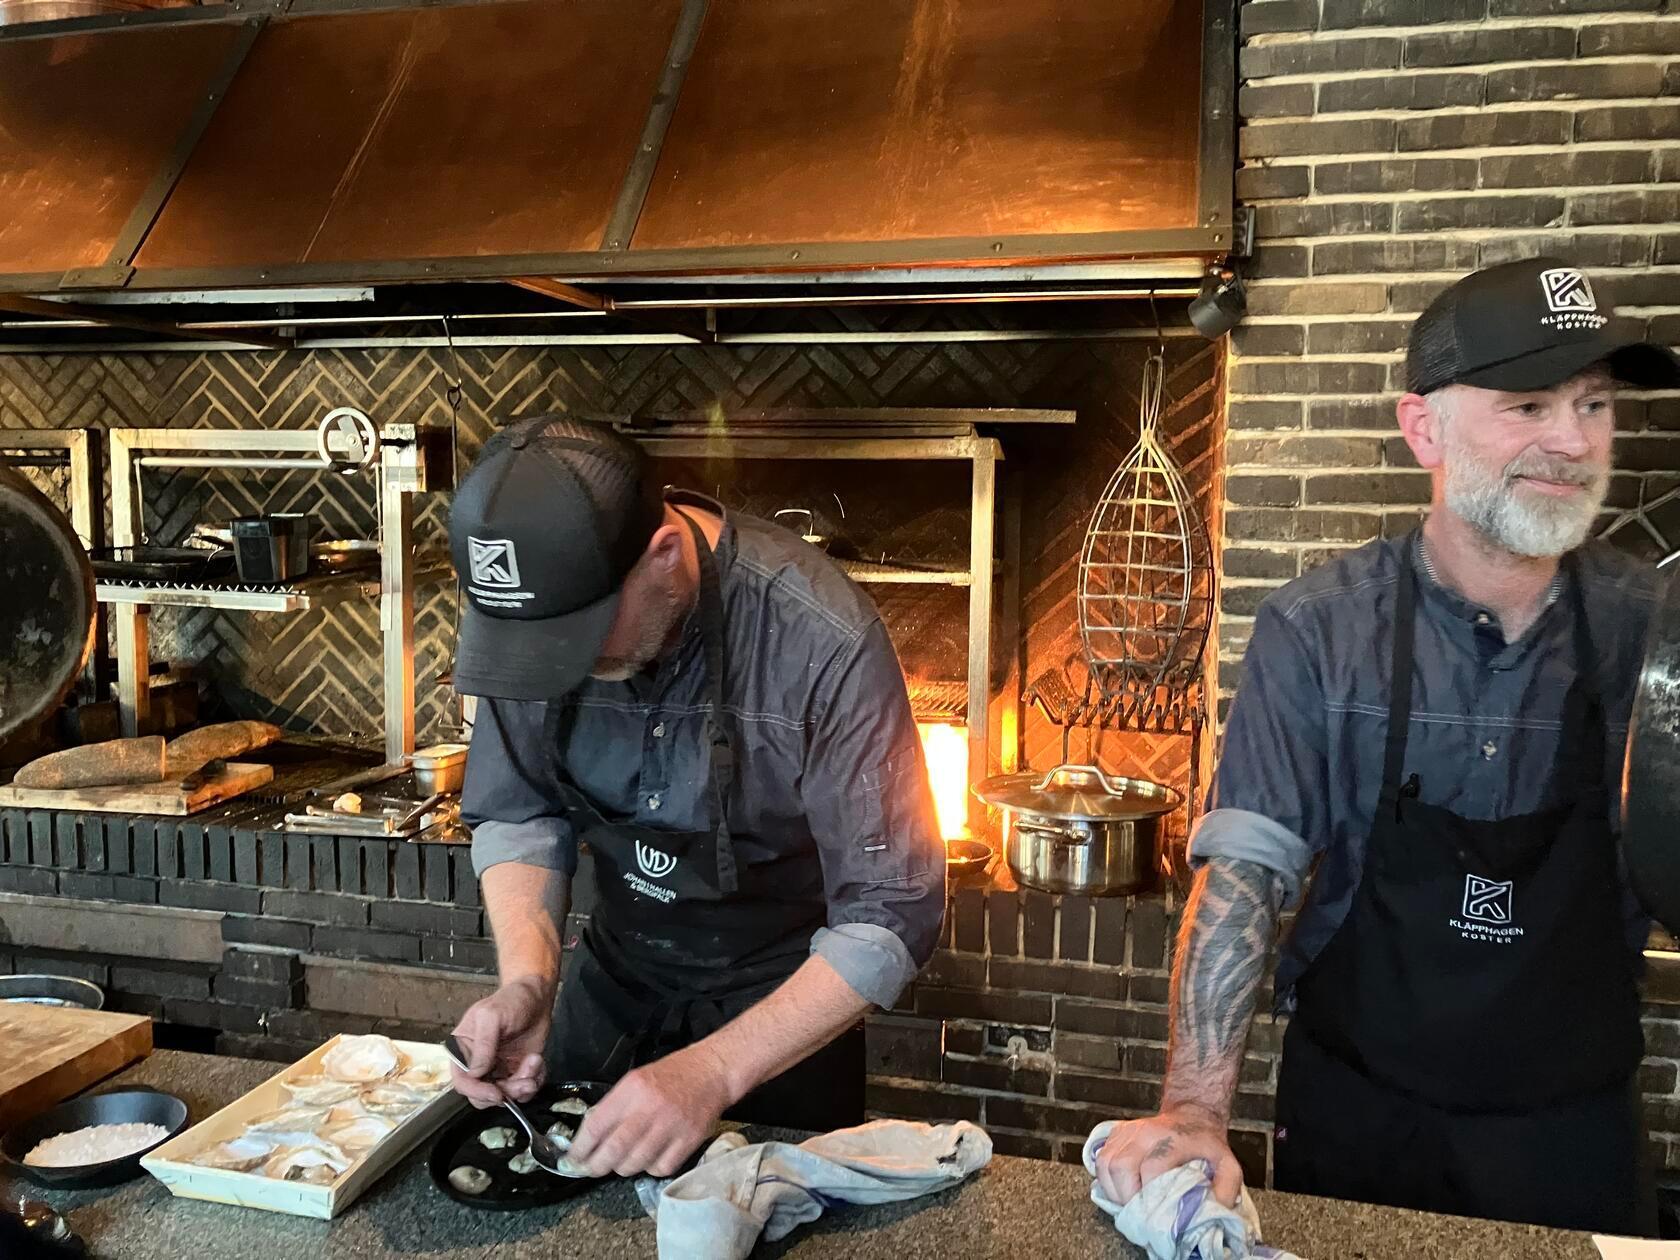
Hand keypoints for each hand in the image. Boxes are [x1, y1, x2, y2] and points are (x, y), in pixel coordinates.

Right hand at [450, 976, 552, 1107]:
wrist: (536, 998)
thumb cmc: (510, 1000)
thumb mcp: (491, 1016)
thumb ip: (483, 1044)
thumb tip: (475, 1072)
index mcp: (463, 1050)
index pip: (462, 1082)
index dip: (477, 1092)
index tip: (497, 1094)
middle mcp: (478, 1064)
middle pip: (484, 1096)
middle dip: (507, 1092)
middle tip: (526, 1081)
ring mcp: (498, 1070)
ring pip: (506, 1096)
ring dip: (524, 1085)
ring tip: (535, 1061)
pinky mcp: (517, 1072)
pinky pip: (523, 1090)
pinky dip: (535, 1080)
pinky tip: (538, 1062)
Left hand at [568, 1042, 734, 1177]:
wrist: (711, 1071)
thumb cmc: (671, 1075)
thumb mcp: (636, 1080)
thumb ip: (615, 1105)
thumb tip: (590, 1136)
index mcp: (633, 1089)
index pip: (597, 1125)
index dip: (581, 1147)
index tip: (573, 1157)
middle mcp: (650, 1108)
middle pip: (614, 1150)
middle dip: (596, 1165)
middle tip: (591, 1169)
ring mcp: (672, 1126)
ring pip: (635, 1163)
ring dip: (623, 1168)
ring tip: (623, 1161)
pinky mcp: (689, 1140)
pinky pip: (661, 1168)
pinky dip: (651, 1168)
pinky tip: (651, 1158)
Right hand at [1092, 1104, 1242, 1208]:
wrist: (1191, 1116)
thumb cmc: (1205, 1145)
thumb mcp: (1228, 1166)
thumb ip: (1225, 1191)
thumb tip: (1211, 1215)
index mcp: (1171, 1140)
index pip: (1151, 1170)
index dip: (1150, 1197)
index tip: (1157, 1215)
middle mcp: (1144, 1132)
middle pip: (1120, 1167)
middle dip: (1126, 1196)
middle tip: (1139, 1212)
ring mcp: (1126, 1130)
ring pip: (1105, 1164)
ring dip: (1113, 1190)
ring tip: (1129, 1202)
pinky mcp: (1115, 1132)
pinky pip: (1100, 1159)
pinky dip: (1106, 1179)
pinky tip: (1121, 1188)